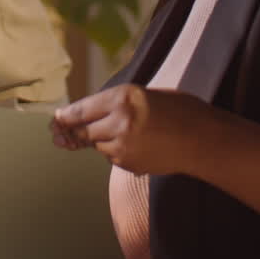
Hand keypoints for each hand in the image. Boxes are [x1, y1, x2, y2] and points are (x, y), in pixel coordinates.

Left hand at [51, 84, 214, 175]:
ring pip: (97, 145)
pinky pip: (112, 157)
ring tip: (123, 133)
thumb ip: (117, 103)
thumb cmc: (179, 110)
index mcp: (123, 97)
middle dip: (73, 131)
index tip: (56, 119)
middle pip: (84, 130)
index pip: (82, 109)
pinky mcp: (129, 163)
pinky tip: (136, 145)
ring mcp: (123, 145)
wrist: (203, 139)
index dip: (66, 116)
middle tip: (59, 133)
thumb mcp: (145, 95)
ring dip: (100, 140)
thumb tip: (88, 112)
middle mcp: (119, 121)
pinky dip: (116, 152)